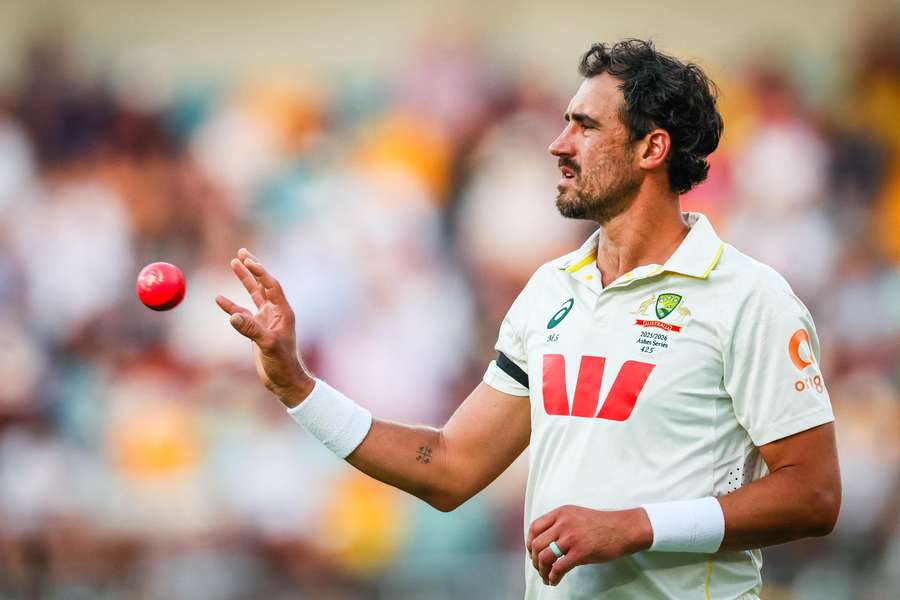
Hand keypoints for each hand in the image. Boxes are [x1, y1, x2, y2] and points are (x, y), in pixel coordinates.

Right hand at [215, 248, 314, 406]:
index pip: (271, 286)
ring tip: (233, 263)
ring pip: (253, 295)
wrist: (284, 380)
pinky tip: (219, 298)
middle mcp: (275, 312)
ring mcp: (265, 320)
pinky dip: (231, 306)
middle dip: (252, 268)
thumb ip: (251, 330)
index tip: (247, 260)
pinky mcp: (256, 330)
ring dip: (243, 280)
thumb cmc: (283, 363)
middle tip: (241, 252)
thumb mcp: (267, 345)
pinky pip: (242, 314)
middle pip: (263, 284)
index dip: (260, 272)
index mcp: (283, 312)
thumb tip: (232, 316)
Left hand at [526, 505, 652, 585]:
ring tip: (546, 577)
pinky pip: (558, 567)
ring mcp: (571, 537)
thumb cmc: (601, 524)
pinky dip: (553, 577)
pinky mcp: (580, 552)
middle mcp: (563, 523)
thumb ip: (560, 524)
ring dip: (542, 571)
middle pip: (537, 544)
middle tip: (540, 568)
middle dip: (535, 560)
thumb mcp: (576, 515)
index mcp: (561, 513)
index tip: (533, 553)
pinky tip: (555, 580)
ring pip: (545, 557)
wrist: (623, 529)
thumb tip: (545, 543)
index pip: (534, 527)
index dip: (530, 543)